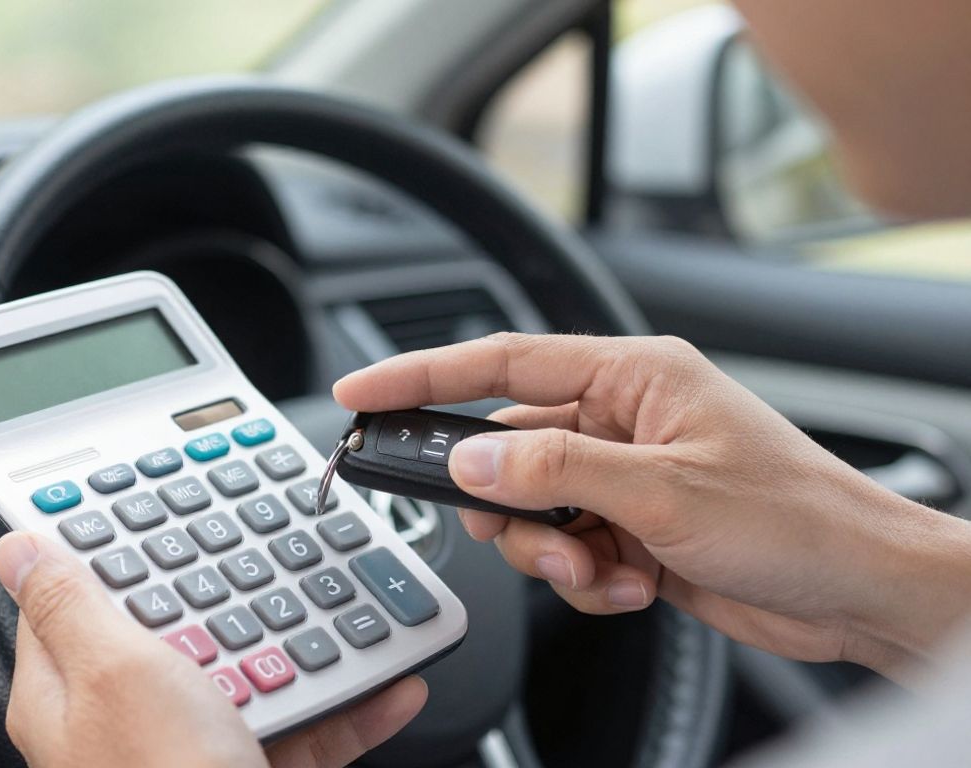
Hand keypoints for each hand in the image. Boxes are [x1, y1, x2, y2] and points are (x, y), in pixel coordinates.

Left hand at [0, 532, 426, 766]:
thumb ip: (71, 604)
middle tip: (262, 553)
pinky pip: (305, 727)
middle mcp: (124, 724)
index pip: (69, 599)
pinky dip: (350, 703)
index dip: (108, 548)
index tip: (148, 507)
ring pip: (249, 675)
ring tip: (343, 610)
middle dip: (226, 592)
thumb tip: (18, 546)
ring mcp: (190, 753)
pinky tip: (388, 682)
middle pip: (173, 630)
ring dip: (302, 644)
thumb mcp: (114, 671)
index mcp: (67, 695)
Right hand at [335, 333, 970, 679]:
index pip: (501, 360)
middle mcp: (622, 420)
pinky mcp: (632, 529)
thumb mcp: (663, 489)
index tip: (362, 392)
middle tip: (524, 533)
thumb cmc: (797, 518)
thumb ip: (555, 469)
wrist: (860, 591)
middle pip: (508, 448)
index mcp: (632, 376)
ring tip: (604, 569)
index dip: (422, 374)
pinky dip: (586, 579)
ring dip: (553, 553)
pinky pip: (566, 550)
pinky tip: (635, 584)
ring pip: (531, 510)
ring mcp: (625, 477)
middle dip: (509, 504)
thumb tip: (473, 456)